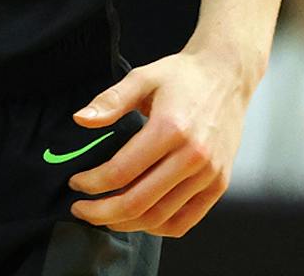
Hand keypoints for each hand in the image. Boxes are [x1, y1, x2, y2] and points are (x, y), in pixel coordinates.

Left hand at [65, 51, 250, 237]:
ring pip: (160, 217)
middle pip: (139, 202)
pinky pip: (185, 221)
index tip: (75, 182)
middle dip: (102, 212)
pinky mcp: (219, 184)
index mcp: (171, 128)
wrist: (228, 75)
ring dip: (126, 223)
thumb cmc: (183, 76)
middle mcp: (194, 156)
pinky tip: (138, 219)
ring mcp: (209, 174)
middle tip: (80, 209)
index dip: (92, 183)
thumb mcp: (142, 77)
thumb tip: (80, 119)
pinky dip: (157, 227)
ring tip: (104, 216)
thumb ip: (110, 100)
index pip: (121, 171)